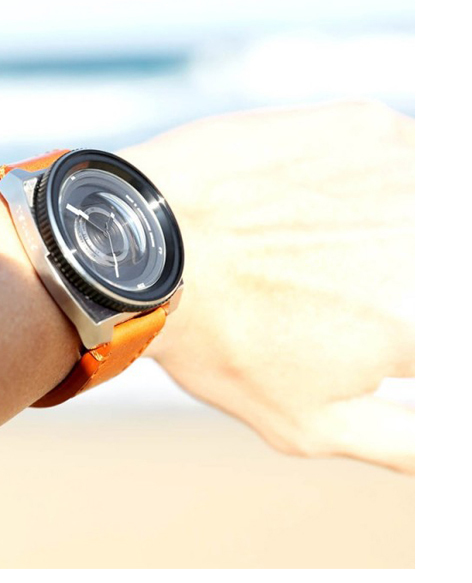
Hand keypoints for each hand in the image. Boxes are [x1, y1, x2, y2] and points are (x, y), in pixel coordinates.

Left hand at [125, 100, 414, 472]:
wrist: (142, 245)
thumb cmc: (215, 339)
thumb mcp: (308, 424)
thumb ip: (409, 444)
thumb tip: (453, 456)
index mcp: (423, 323)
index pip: (448, 343)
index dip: (411, 336)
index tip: (375, 327)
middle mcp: (430, 240)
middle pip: (441, 264)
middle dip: (404, 287)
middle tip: (336, 290)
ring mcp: (403, 171)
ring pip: (432, 207)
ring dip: (401, 229)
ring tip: (319, 249)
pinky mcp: (366, 126)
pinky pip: (403, 157)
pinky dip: (373, 183)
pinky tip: (310, 203)